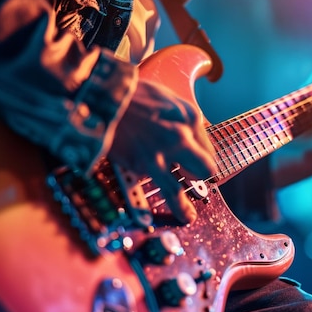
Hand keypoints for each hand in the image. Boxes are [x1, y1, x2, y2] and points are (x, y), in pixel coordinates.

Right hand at [108, 79, 216, 222]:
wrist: (103, 96)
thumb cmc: (132, 94)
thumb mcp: (167, 98)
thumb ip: (181, 119)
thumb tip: (190, 139)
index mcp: (189, 117)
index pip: (208, 148)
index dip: (202, 157)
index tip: (197, 163)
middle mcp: (180, 137)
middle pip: (205, 170)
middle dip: (200, 177)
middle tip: (192, 179)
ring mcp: (160, 155)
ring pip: (177, 192)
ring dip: (183, 208)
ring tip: (188, 217)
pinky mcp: (139, 166)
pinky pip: (148, 182)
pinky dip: (146, 185)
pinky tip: (145, 189)